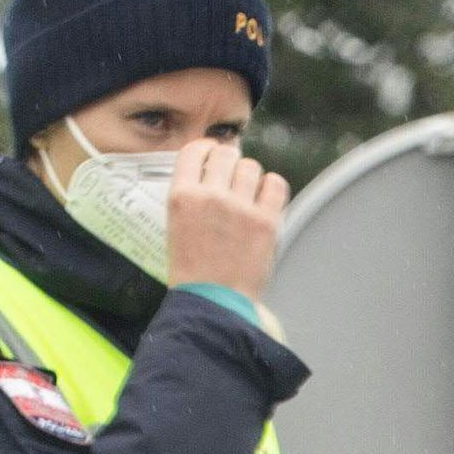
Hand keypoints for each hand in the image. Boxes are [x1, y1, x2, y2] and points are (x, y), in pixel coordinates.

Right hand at [164, 138, 289, 296]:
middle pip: (226, 153)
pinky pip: (276, 184)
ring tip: (248, 196)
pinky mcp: (266, 221)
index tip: (213, 155)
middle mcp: (210, 196)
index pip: (195, 150)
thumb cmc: (194, 274)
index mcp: (182, 197)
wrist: (212, 305)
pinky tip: (266, 200)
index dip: (207, 149)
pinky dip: (272, 188)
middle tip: (233, 178)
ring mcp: (240, 208)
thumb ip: (192, 198)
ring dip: (251, 177)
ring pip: (251, 166)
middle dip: (230, 162)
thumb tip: (213, 172)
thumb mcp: (177, 228)